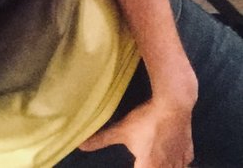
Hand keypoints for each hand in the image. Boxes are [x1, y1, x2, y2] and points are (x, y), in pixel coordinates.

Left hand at [79, 97, 194, 167]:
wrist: (173, 107)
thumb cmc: (145, 120)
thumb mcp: (121, 130)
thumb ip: (101, 139)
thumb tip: (80, 145)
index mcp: (149, 167)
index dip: (137, 167)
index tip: (135, 162)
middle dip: (149, 165)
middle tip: (143, 158)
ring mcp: (181, 161)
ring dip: (164, 166)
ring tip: (154, 159)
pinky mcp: (188, 152)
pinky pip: (184, 163)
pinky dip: (178, 163)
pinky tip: (172, 156)